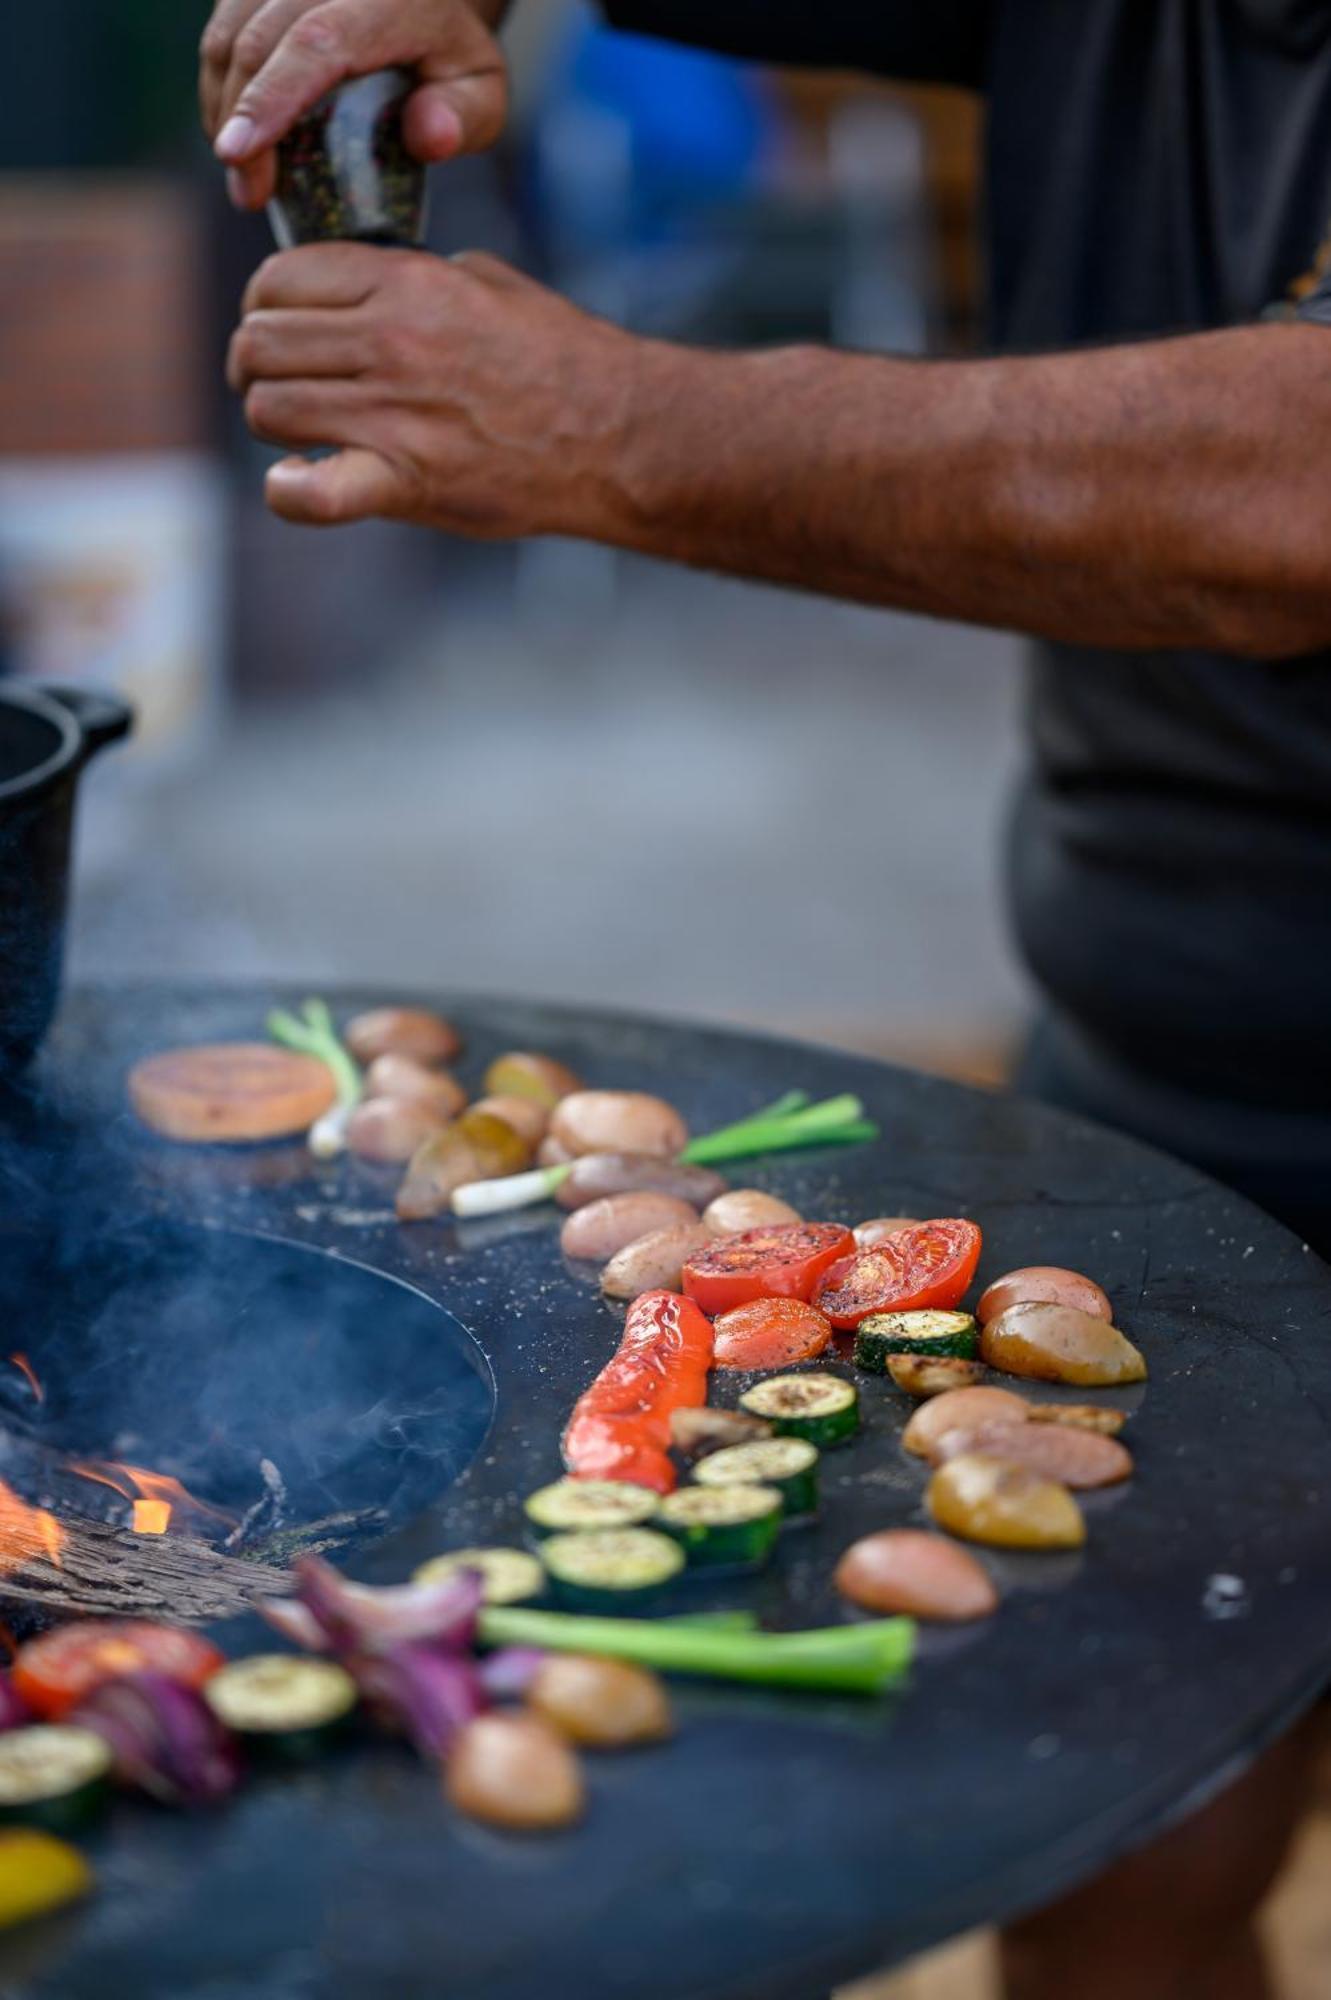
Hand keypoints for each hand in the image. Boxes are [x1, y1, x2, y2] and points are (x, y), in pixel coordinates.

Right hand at [200, 0, 507, 210]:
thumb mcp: (481, 91)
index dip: (271, 99)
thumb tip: (428, 137)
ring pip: (228, 36)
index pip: (316, 43)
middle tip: (249, 193)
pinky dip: (220, 87)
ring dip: (222, 108)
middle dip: (241, 123)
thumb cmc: (452, 59)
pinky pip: (220, 32)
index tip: (239, 154)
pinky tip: (239, 133)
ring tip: (244, 170)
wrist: (428, 3)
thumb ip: (463, 117)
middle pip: (260, 42)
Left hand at [228, 245, 642, 534]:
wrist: (617, 436)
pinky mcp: (406, 484)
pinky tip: (299, 483)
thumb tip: (364, 279)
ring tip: (299, 432)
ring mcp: (395, 416)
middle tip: (278, 383)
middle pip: (260, 344)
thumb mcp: (486, 284)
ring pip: (269, 409)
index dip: (265, 303)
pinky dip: (290, 492)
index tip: (280, 326)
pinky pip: (309, 494)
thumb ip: (415, 276)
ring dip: (273, 421)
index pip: (280, 278)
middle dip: (255, 364)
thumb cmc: (561, 359)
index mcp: (406, 284)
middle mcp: (390, 342)